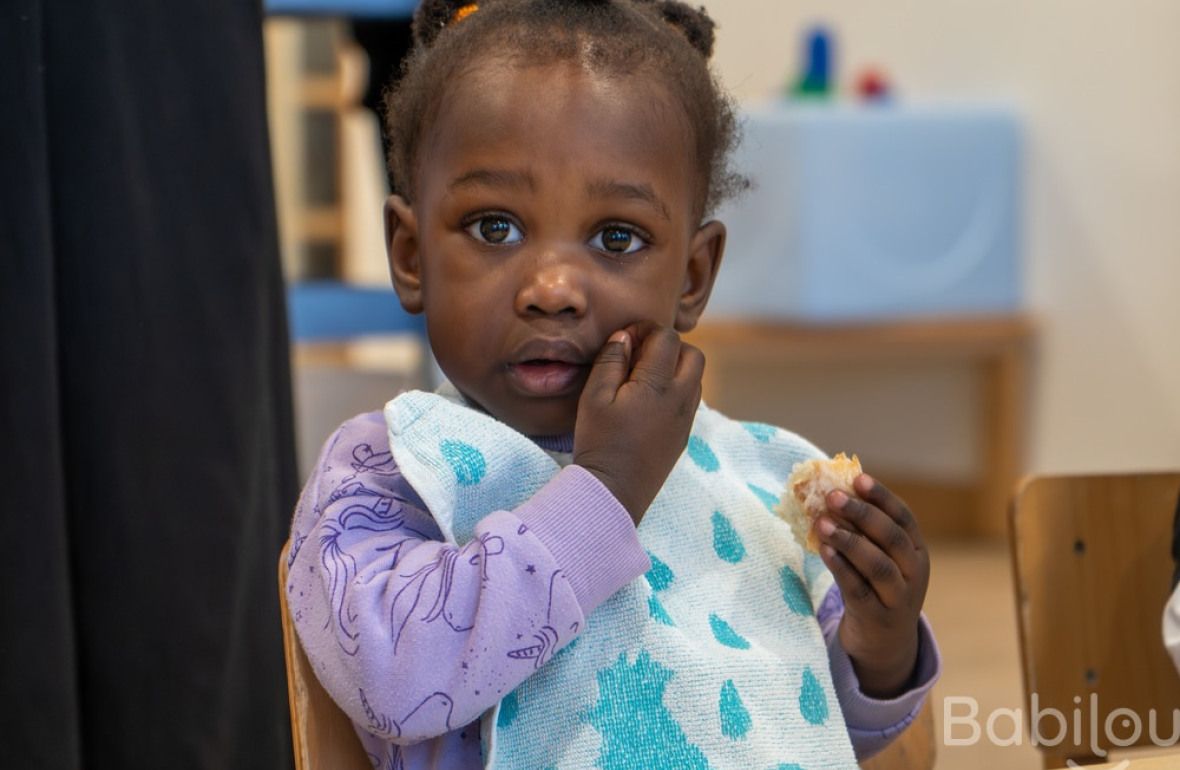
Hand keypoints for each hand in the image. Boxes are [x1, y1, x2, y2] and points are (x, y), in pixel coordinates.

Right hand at [573, 324, 703, 524]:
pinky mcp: (684, 434)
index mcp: (659, 385)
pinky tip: (648, 401)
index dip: (645, 330)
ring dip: (675, 367)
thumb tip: (625, 337)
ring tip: (643, 378)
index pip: (667, 337)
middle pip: (692, 354)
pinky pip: (691, 399)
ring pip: (695, 376)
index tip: (624, 341)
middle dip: (668, 346)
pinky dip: (676, 389)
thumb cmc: (599, 442)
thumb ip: (611, 361)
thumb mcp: (594, 397)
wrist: (614, 491)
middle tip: (639, 356)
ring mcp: (686, 418)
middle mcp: (681, 399)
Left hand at [814, 474, 929, 697]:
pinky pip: (859, 589)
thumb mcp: (880, 558)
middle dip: (862, 513)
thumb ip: (864, 531)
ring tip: (822, 523)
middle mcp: (914, 572)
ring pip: (878, 565)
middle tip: (832, 496)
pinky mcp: (878, 617)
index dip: (881, 497)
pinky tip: (824, 551)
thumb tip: (830, 491)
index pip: (904, 517)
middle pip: (891, 537)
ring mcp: (899, 597)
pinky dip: (841, 568)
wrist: (886, 642)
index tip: (858, 478)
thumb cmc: (877, 587)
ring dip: (848, 540)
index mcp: (917, 550)